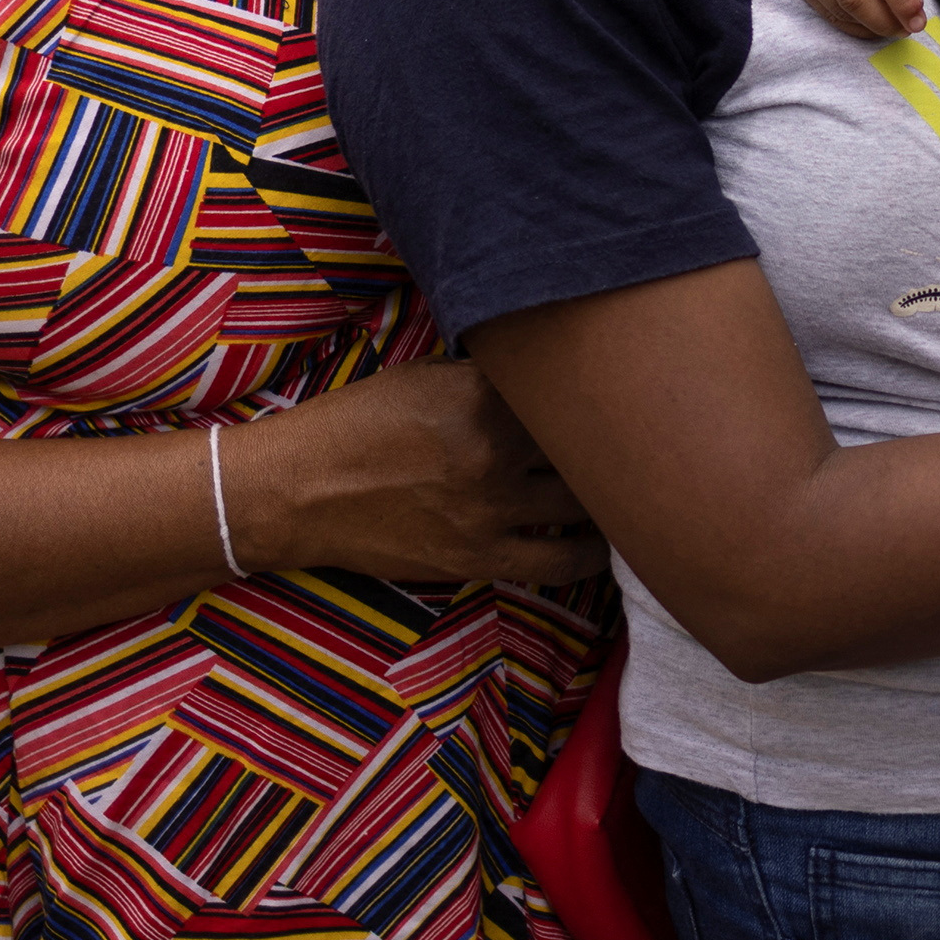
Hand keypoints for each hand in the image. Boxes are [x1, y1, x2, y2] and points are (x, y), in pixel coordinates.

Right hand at [245, 360, 605, 585]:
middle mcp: (494, 450)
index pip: (567, 389)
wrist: (298, 492)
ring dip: (608, 494)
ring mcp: (491, 509)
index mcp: (481, 395)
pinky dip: (593, 552)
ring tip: (628, 487)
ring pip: (584, 502)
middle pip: (587, 444)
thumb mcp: (423, 376)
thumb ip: (487, 378)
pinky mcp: (480, 557)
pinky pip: (561, 562)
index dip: (600, 390)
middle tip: (641, 438)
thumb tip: (544, 380)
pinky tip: (607, 540)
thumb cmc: (358, 424)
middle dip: (613, 440)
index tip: (622, 390)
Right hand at [787, 0, 925, 35]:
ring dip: (867, 26)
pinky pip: (823, 10)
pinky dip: (849, 23)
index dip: (900, 1)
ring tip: (891, 26)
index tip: (918, 21)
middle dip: (883, 21)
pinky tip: (868, 23)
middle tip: (905, 29)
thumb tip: (912, 6)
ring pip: (837, 9)